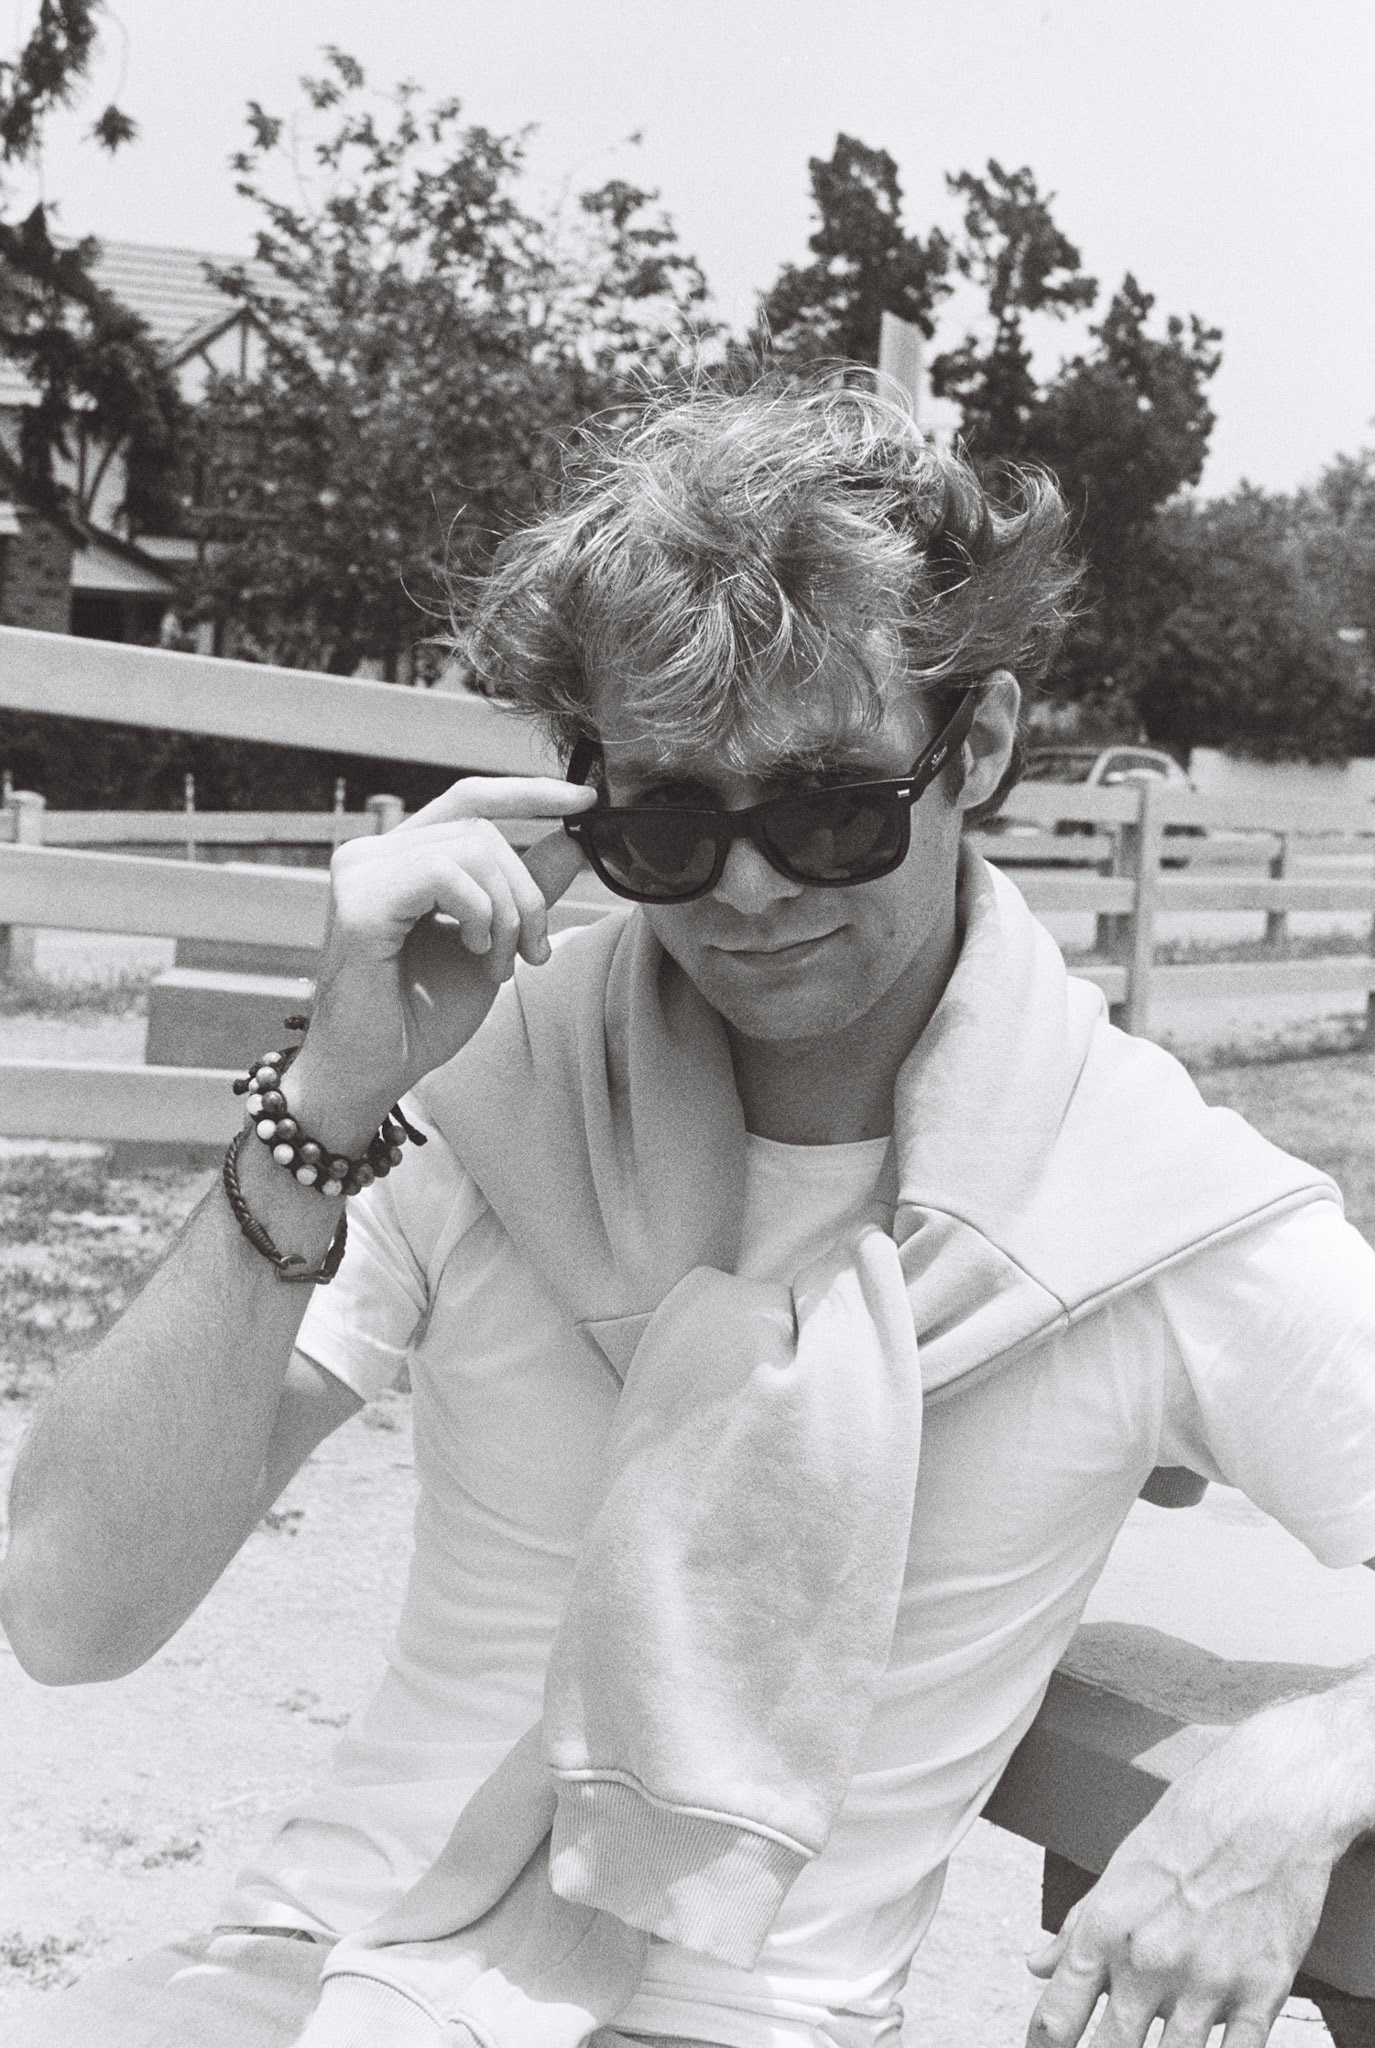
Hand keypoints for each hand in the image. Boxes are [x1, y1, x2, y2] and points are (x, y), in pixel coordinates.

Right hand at [284, 775, 597, 1152]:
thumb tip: (573, 840)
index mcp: (400, 858)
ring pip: (472, 848)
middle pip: (483, 829)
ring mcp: (361, 872)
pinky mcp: (360, 901)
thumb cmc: (420, 1015)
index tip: (586, 801)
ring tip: (497, 963)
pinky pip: (446, 875)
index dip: (528, 793)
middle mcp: (373, 853)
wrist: (373, 1072)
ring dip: (507, 912)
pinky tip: (471, 952)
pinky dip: (478, 914)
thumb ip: (525, 890)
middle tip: (533, 952)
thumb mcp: (492, 942)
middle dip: (527, 891)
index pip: (469, 799)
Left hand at [1025, 1705, 1343, 2046]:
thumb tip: (1036, 1966)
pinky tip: (1213, 2045)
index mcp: (1106, 1927)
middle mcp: (1148, 1961)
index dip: (1046, 2044)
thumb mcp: (1121, 1868)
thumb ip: (1078, 1926)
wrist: (1270, 1803)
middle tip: (1109, 2042)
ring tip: (1165, 2037)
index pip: (1057, 2017)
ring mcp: (1206, 1982)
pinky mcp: (1262, 1993)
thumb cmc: (1190, 1826)